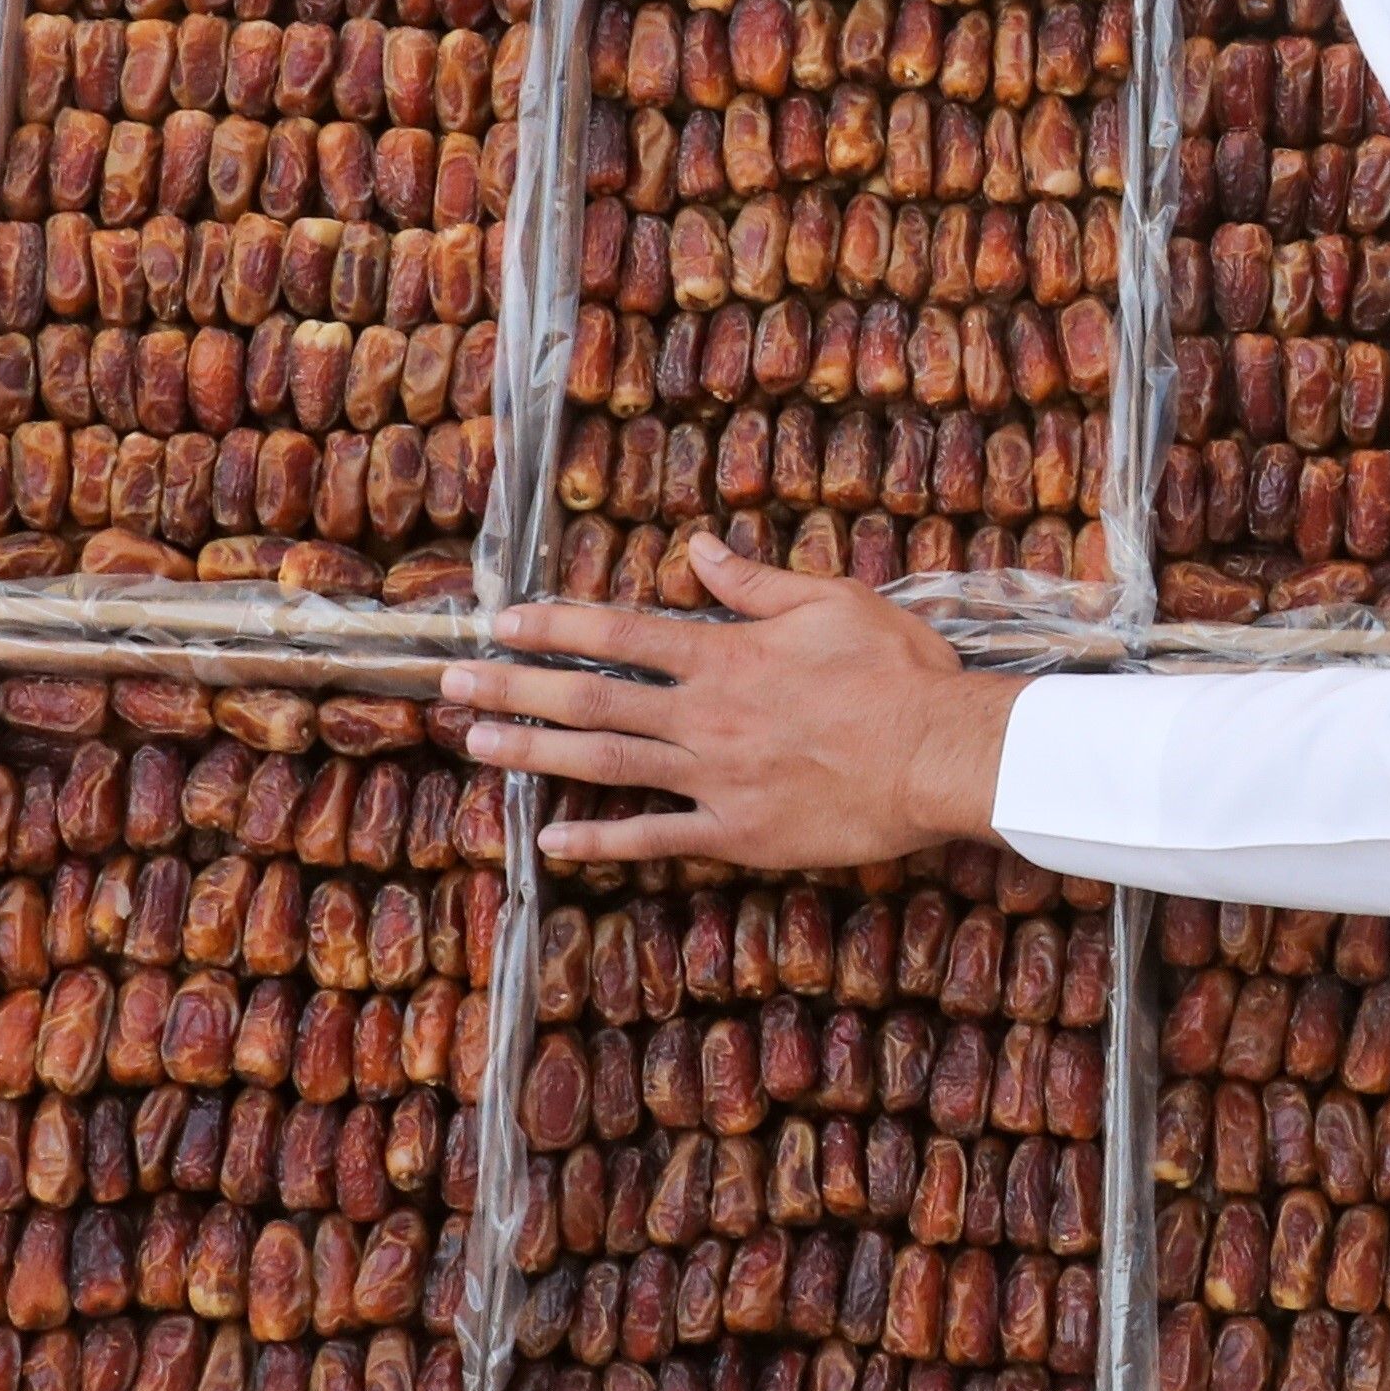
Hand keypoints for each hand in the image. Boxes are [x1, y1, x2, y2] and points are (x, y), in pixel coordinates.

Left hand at [448, 532, 1027, 870]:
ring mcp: (715, 778)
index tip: (501, 619)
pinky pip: (654, 838)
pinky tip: (550, 842)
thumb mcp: (832, 601)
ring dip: (534, 754)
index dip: (553, 626)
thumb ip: (755, 582)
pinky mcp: (737, 833)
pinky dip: (599, 843)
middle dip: (514, 688)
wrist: (939, 756)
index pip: (618, 635)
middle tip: (450, 684)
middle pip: (590, 699)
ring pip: (606, 764)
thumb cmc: (898, 672)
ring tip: (476, 746)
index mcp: (725, 655)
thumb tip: (697, 547)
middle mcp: (705, 715)